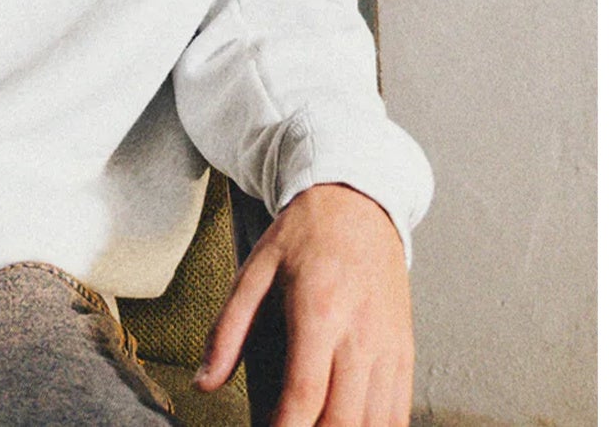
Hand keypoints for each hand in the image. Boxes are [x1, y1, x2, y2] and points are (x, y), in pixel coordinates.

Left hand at [193, 181, 412, 426]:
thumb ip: (227, 330)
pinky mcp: (405, 353)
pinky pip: (397, 413)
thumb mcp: (254, 270)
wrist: (358, 204)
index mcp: (319, 312)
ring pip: (375, 424)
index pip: (305, 393)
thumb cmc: (303, 236)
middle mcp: (361, 335)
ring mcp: (389, 347)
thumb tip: (203, 383)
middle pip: (343, 419)